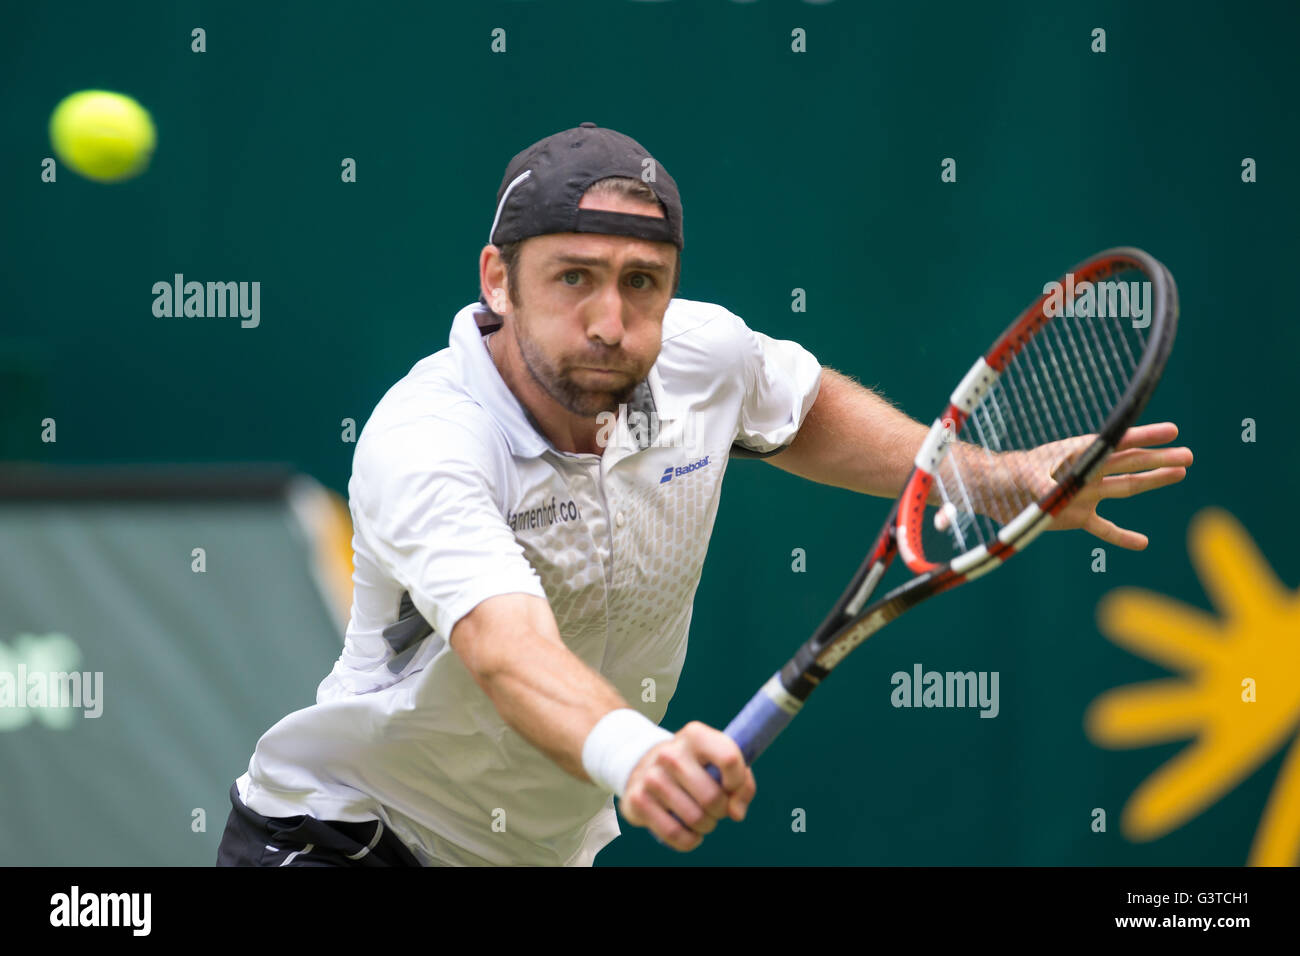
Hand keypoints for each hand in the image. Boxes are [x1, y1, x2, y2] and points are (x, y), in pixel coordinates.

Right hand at [618, 721, 755, 851]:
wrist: (646, 766)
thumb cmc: (695, 767)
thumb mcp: (719, 763)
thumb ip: (742, 785)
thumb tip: (736, 813)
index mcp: (695, 735)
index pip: (729, 759)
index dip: (738, 782)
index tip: (732, 788)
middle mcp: (670, 753)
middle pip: (713, 797)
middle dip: (722, 810)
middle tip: (716, 808)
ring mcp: (651, 776)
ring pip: (695, 818)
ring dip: (706, 825)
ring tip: (702, 818)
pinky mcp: (637, 800)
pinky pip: (674, 833)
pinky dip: (689, 840)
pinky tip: (690, 833)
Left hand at [1018, 422, 1192, 548]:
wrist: (995, 491)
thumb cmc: (1010, 473)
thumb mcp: (1025, 475)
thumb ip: (1041, 483)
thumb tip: (1049, 490)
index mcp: (1079, 453)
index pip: (1117, 442)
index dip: (1144, 436)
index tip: (1171, 430)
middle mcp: (1088, 472)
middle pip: (1130, 464)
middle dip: (1159, 459)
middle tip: (1188, 455)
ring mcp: (1085, 494)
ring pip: (1126, 488)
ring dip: (1152, 482)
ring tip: (1181, 473)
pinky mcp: (1077, 516)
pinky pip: (1104, 529)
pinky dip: (1121, 538)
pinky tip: (1142, 543)